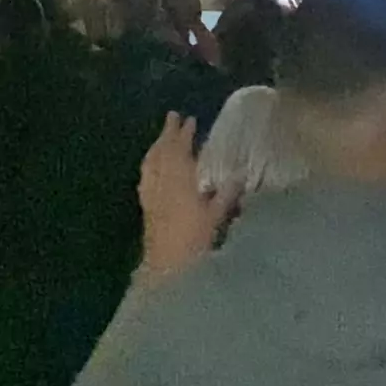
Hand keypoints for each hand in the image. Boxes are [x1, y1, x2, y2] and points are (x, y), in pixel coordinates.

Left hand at [138, 112, 238, 276]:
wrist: (166, 268)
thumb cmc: (194, 241)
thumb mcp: (216, 216)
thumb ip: (226, 193)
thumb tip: (240, 174)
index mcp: (179, 181)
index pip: (180, 150)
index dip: (185, 134)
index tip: (190, 120)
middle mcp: (161, 182)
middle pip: (162, 151)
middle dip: (167, 133)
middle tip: (172, 116)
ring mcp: (150, 194)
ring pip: (151, 162)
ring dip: (156, 146)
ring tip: (161, 137)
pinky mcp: (145, 207)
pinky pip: (145, 176)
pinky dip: (149, 164)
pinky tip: (150, 166)